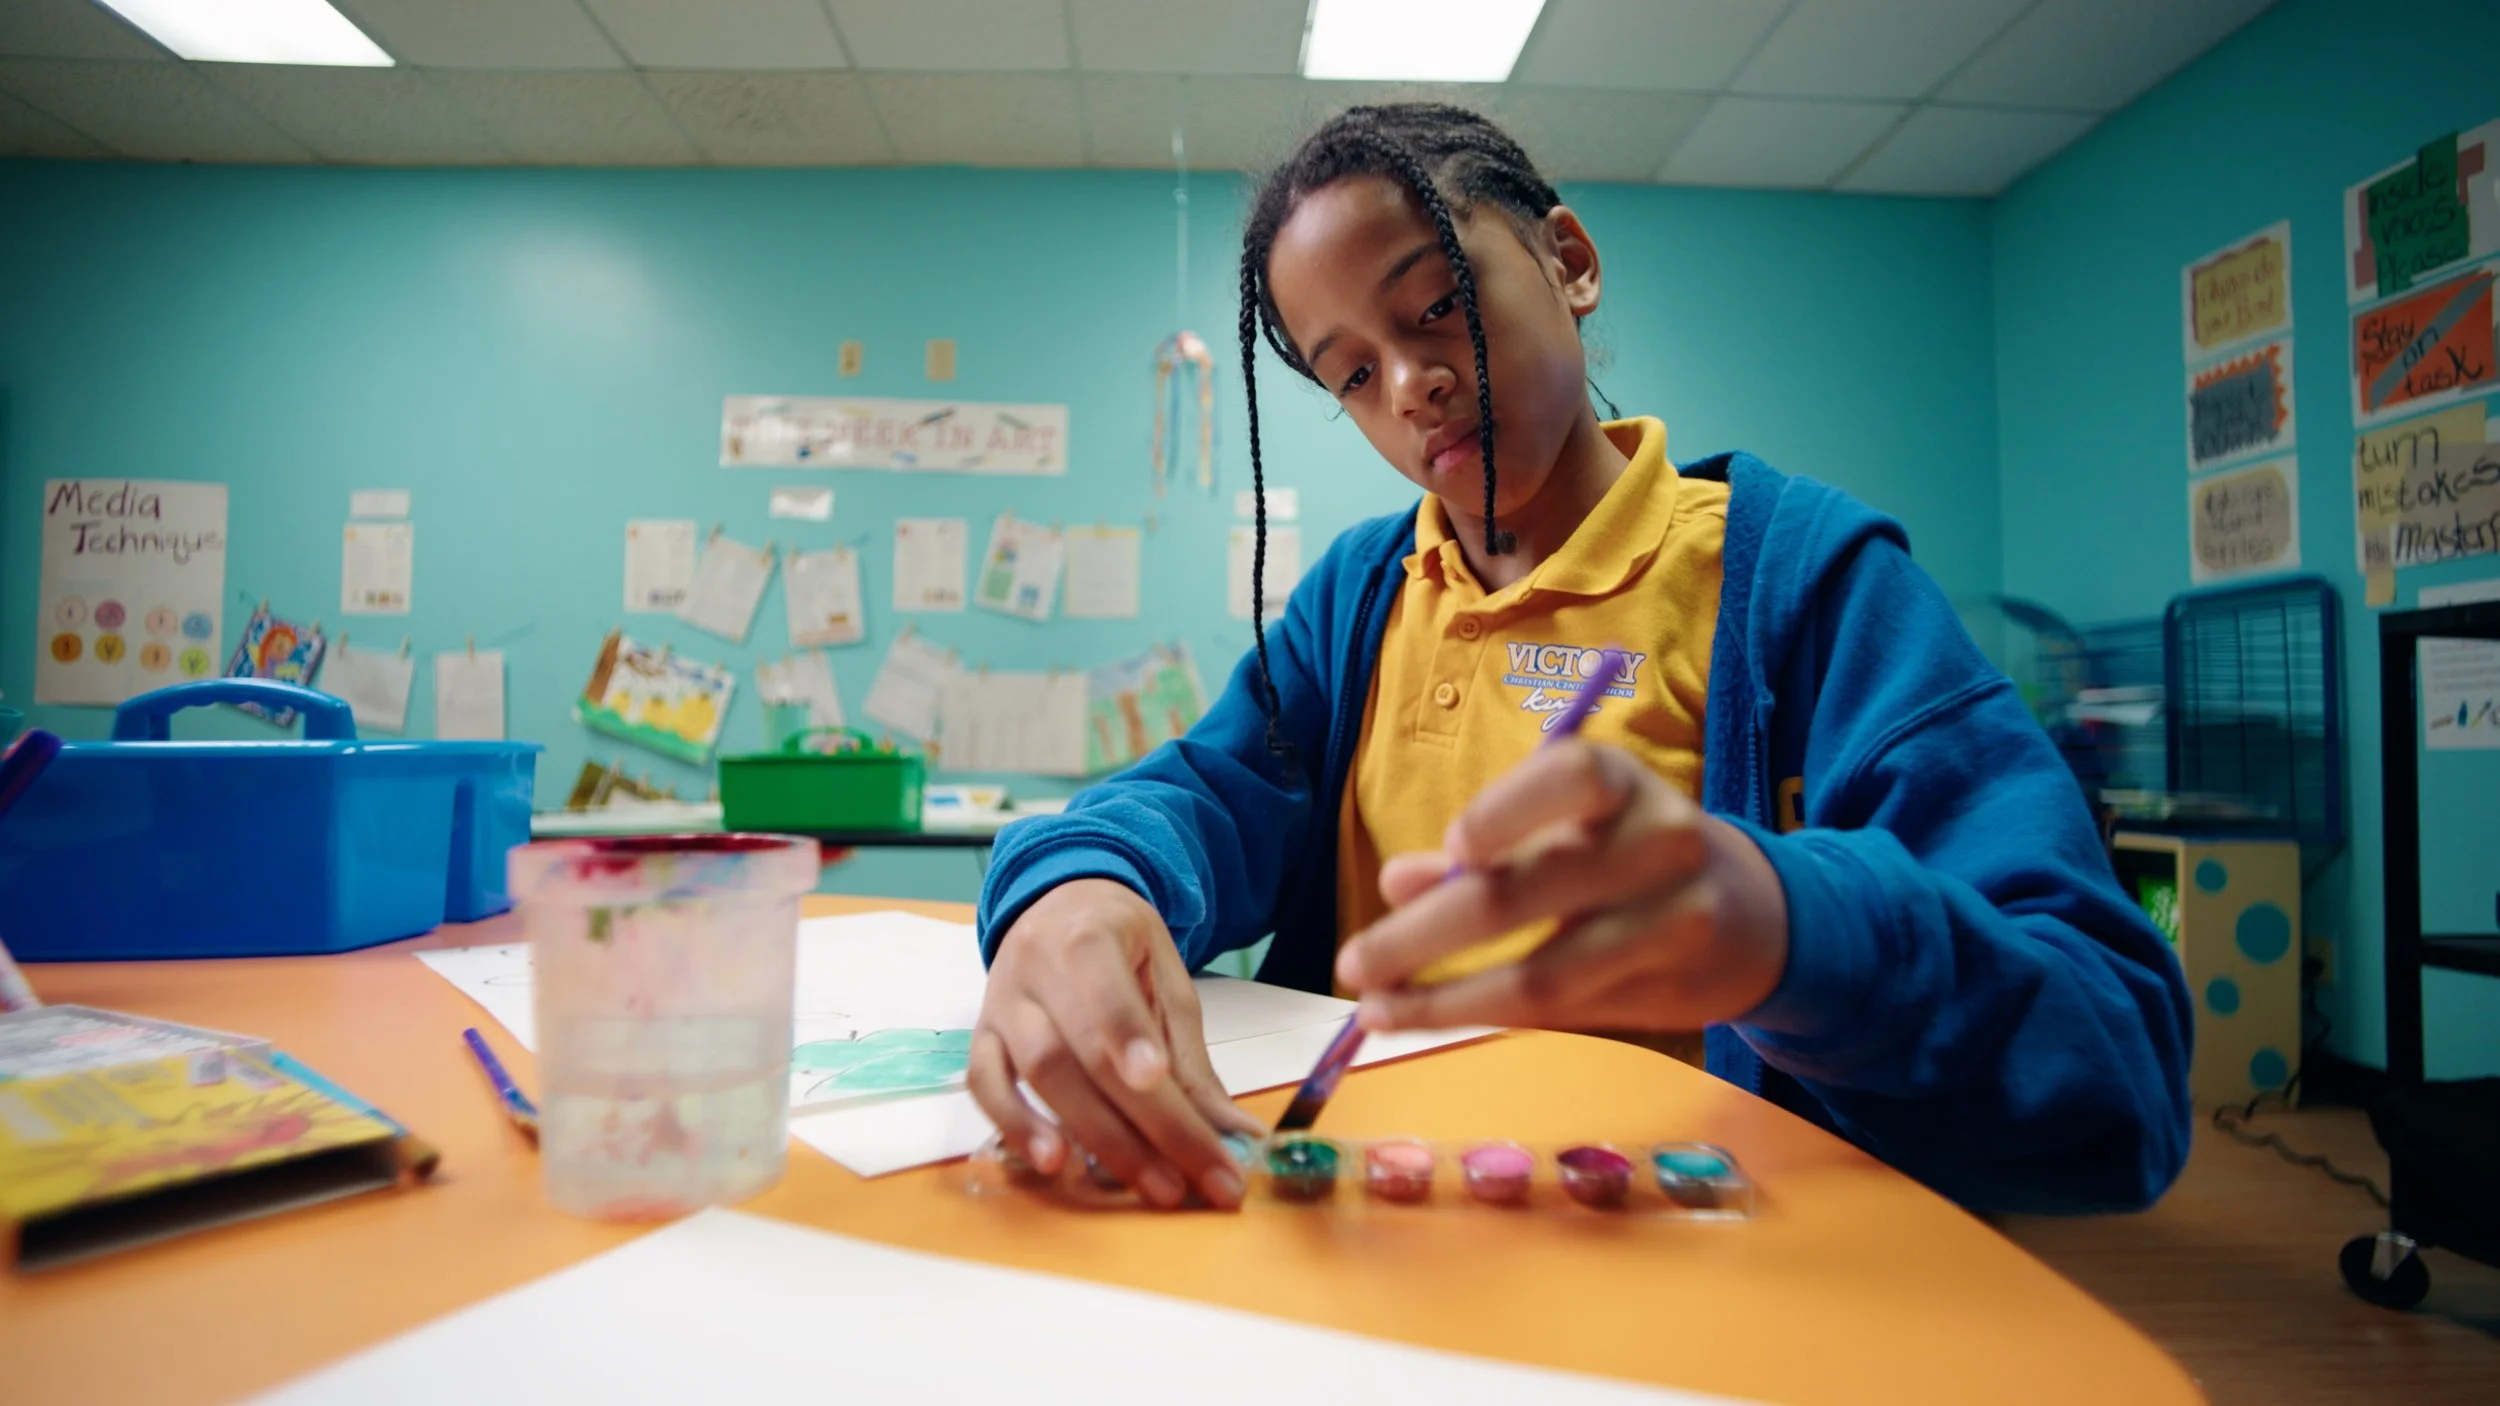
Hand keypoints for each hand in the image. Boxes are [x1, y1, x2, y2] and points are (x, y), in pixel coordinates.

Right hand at [967, 878, 1265, 1208]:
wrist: (1059, 906)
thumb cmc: (1124, 948)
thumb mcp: (1167, 982)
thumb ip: (1192, 1060)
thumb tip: (1235, 1135)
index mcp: (1091, 935)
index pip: (1108, 991)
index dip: (1129, 1036)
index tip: (1158, 1081)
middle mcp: (1037, 966)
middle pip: (1082, 1052)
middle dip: (1143, 1125)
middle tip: (1189, 1181)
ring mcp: (1003, 1003)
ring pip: (1038, 1074)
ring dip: (1093, 1137)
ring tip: (1145, 1185)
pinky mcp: (982, 1036)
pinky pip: (985, 1085)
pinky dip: (1016, 1127)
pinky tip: (1055, 1164)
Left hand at [1334, 740, 1788, 1035]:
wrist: (1757, 916)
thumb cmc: (1632, 857)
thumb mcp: (1568, 831)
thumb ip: (1486, 851)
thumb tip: (1397, 882)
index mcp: (1624, 783)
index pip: (1573, 776)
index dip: (1509, 809)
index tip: (1454, 847)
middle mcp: (1657, 843)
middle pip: (1530, 890)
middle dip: (1424, 934)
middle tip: (1353, 962)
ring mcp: (1671, 922)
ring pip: (1543, 971)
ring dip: (1443, 997)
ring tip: (1374, 1009)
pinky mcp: (1667, 989)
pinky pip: (1561, 1011)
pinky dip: (1485, 1015)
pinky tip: (1430, 1016)